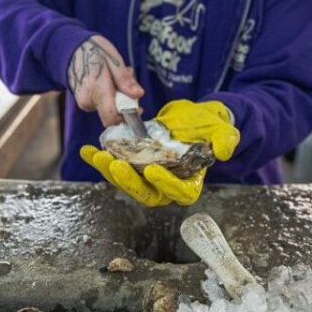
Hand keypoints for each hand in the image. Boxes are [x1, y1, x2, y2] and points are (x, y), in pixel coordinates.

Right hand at [67, 35, 143, 126]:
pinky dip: (111, 96)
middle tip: (127, 80)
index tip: (139, 106)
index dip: (129, 114)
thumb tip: (138, 94)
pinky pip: (103, 105)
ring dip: (119, 96)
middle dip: (126, 101)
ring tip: (117, 76)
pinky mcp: (85, 104)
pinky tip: (109, 81)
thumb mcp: (113, 59)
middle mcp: (88, 101)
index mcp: (96, 90)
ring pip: (110, 109)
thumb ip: (124, 79)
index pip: (113, 116)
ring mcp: (85, 104)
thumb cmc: (93, 50)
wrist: (71, 49)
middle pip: (115, 113)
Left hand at [80, 99, 239, 206]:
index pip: (180, 192)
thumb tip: (223, 151)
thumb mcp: (222, 128)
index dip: (166, 185)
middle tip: (115, 164)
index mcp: (190, 182)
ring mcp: (148, 176)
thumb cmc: (209, 125)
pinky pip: (116, 166)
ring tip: (97, 156)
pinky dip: (101, 159)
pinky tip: (86, 150)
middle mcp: (167, 184)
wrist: (191, 118)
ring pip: (127, 182)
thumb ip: (226, 139)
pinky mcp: (133, 165)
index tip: (152, 170)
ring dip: (110, 171)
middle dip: (128, 181)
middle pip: (147, 193)